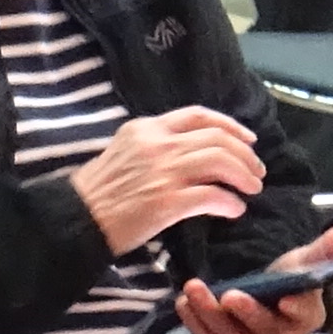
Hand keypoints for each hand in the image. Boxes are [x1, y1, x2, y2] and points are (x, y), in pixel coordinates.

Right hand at [64, 106, 263, 253]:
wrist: (76, 217)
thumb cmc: (98, 190)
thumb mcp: (124, 151)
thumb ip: (156, 146)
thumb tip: (193, 154)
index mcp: (147, 128)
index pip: (199, 116)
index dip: (230, 125)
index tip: (247, 139)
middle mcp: (158, 144)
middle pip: (217, 138)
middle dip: (245, 154)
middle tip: (256, 171)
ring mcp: (163, 173)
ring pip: (220, 161)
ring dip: (244, 175)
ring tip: (252, 188)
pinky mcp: (167, 202)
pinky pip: (212, 197)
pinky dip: (230, 202)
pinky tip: (234, 209)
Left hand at [175, 223, 332, 333]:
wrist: (264, 293)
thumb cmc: (291, 278)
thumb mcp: (308, 259)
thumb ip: (331, 247)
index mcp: (307, 317)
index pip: (304, 317)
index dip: (297, 309)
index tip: (286, 297)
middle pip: (263, 332)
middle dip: (246, 314)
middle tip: (230, 295)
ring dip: (211, 315)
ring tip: (195, 290)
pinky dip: (195, 324)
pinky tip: (184, 302)